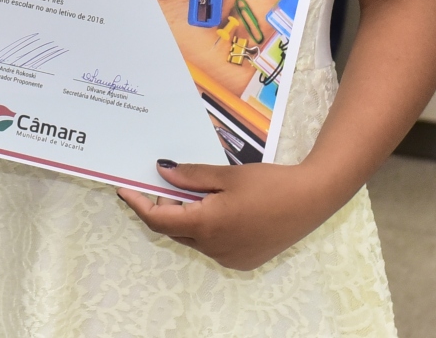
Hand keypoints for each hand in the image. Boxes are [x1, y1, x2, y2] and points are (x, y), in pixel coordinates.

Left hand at [117, 160, 339, 271]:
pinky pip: (212, 246)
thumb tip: (162, 174)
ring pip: (193, 239)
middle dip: (164, 209)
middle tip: (163, 184)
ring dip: (187, 219)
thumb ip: (191, 177)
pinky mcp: (243, 260)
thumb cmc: (269, 183)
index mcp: (207, 225)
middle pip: (175, 230)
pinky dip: (206, 229)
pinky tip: (218, 209)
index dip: (138, 204)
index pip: (159, 220)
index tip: (125, 189)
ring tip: (195, 193)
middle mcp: (214, 248)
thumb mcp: (226, 175)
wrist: (310, 200)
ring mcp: (229, 258)